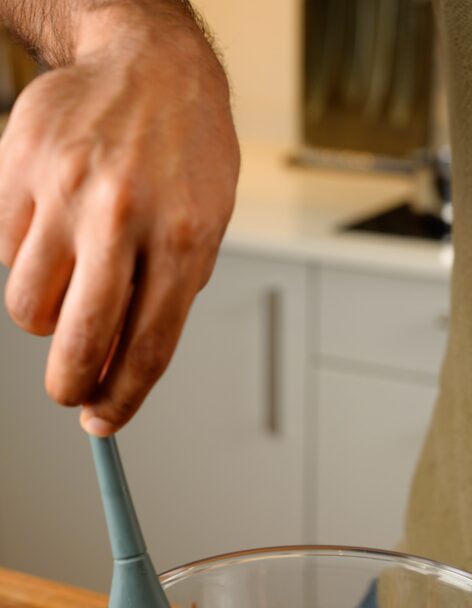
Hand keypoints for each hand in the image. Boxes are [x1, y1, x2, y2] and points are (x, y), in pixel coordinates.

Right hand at [0, 4, 238, 432]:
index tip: (103, 425)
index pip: (146, 349)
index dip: (120, 400)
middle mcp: (121, 217)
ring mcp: (65, 190)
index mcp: (180, 240)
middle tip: (68, 390)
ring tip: (71, 281)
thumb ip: (162, 302)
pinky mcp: (19, 168)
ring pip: (28, 307)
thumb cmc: (183, 159)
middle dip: (68, 385)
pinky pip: (4, 253)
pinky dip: (26, 257)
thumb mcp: (200, 233)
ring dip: (46, 315)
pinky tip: (55, 228)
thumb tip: (113, 371)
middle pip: (77, 341)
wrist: (151, 65)